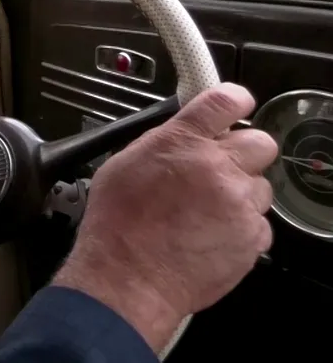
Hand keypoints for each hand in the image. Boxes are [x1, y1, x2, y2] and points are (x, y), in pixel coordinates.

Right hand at [52, 83, 276, 352]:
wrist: (128, 278)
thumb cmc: (118, 226)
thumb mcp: (123, 165)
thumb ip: (162, 144)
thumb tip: (181, 137)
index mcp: (182, 142)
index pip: (225, 101)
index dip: (234, 101)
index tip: (236, 105)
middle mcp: (217, 167)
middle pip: (260, 142)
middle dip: (245, 152)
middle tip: (223, 167)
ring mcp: (238, 203)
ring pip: (260, 186)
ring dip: (240, 194)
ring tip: (208, 212)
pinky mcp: (252, 237)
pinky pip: (259, 224)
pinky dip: (241, 228)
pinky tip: (212, 235)